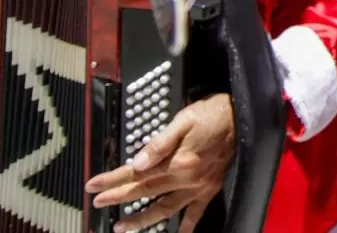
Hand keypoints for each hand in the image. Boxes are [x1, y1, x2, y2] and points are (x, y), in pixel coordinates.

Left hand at [86, 94, 235, 232]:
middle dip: (118, 197)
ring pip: (165, 209)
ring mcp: (198, 186)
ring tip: (122, 227)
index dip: (113, 179)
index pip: (137, 172)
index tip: (94, 185)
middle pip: (145, 191)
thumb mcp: (183, 119)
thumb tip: (138, 162)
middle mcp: (186, 178)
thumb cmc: (213, 114)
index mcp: (177, 161)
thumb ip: (160, 142)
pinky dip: (187, 227)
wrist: (242, 116)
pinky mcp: (210, 188)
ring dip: (142, 220)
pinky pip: (196, 213)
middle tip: (98, 203)